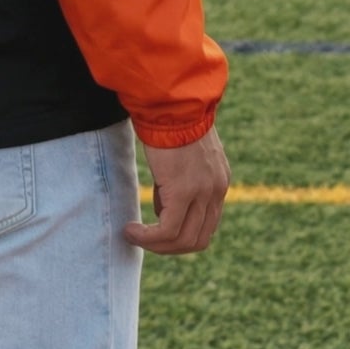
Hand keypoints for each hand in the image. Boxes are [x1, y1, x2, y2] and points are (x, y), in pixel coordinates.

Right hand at [124, 126, 229, 256]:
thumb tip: (161, 207)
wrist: (170, 102)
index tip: (156, 227)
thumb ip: (178, 182)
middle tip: (144, 239)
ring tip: (133, 236)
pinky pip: (167, 231)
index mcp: (218, 182)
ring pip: (183, 240)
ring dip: (156, 245)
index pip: (206, 225)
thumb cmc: (169, 120)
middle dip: (169, 247)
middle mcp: (216, 190)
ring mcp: (202, 192)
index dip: (181, 234)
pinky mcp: (183, 191)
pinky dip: (148, 238)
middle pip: (198, 240)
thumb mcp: (181, 156)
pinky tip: (131, 231)